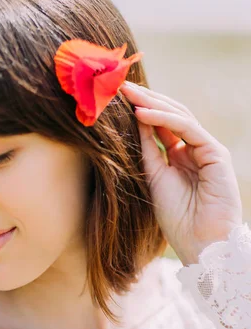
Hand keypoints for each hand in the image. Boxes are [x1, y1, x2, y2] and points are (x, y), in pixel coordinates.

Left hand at [118, 81, 242, 265]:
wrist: (200, 243)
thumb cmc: (177, 218)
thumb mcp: (153, 177)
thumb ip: (146, 149)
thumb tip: (133, 119)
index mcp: (180, 156)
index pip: (160, 124)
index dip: (139, 110)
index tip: (114, 98)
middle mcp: (194, 149)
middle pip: (169, 115)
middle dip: (144, 99)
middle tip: (119, 85)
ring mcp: (206, 149)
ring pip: (178, 116)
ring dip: (151, 102)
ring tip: (126, 93)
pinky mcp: (215, 153)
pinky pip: (186, 128)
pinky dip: (163, 119)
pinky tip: (141, 112)